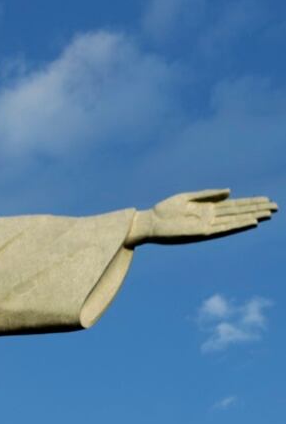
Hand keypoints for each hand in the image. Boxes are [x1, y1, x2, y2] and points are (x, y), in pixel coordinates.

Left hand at [126, 189, 276, 246]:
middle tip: (276, 207)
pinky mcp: (202, 233)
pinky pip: (224, 229)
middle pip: (238, 212)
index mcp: (207, 208)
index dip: (250, 203)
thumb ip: (208, 194)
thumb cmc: (165, 210)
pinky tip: (250, 222)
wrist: (149, 222)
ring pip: (235, 221)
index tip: (266, 200)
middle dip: (256, 209)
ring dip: (251, 217)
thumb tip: (230, 191)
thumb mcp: (187, 197)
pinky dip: (237, 225)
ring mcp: (208, 226)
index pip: (234, 205)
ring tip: (268, 214)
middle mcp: (211, 218)